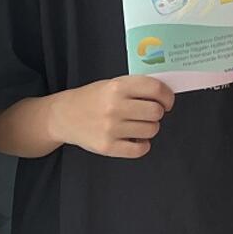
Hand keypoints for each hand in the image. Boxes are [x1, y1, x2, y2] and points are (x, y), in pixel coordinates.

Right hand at [49, 75, 174, 158]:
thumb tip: (165, 95)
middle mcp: (114, 107)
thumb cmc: (93, 98)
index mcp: (117, 86)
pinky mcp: (108, 147)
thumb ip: (136, 87)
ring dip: (149, 128)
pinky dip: (142, 145)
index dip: (167, 96)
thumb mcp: (112, 84)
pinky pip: (140, 149)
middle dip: (158, 113)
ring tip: (138, 125)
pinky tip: (135, 139)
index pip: (155, 89)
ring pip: (151, 130)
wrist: (64, 116)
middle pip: (156, 112)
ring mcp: (111, 128)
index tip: (167, 101)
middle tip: (150, 113)